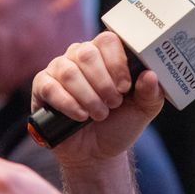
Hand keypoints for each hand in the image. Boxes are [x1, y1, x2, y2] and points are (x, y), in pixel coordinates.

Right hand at [32, 33, 163, 166]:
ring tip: (99, 114)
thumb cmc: (119, 125)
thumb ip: (151, 93)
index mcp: (105, 54)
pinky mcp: (42, 86)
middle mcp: (80, 56)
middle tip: (113, 104)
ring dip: (87, 96)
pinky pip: (50, 87)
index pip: (108, 40)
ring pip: (68, 71)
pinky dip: (68, 104)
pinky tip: (80, 116)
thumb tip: (151, 75)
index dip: (117, 63)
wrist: (96, 153)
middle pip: (87, 53)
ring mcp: (59, 69)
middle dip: (103, 83)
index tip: (125, 88)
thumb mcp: (142, 111)